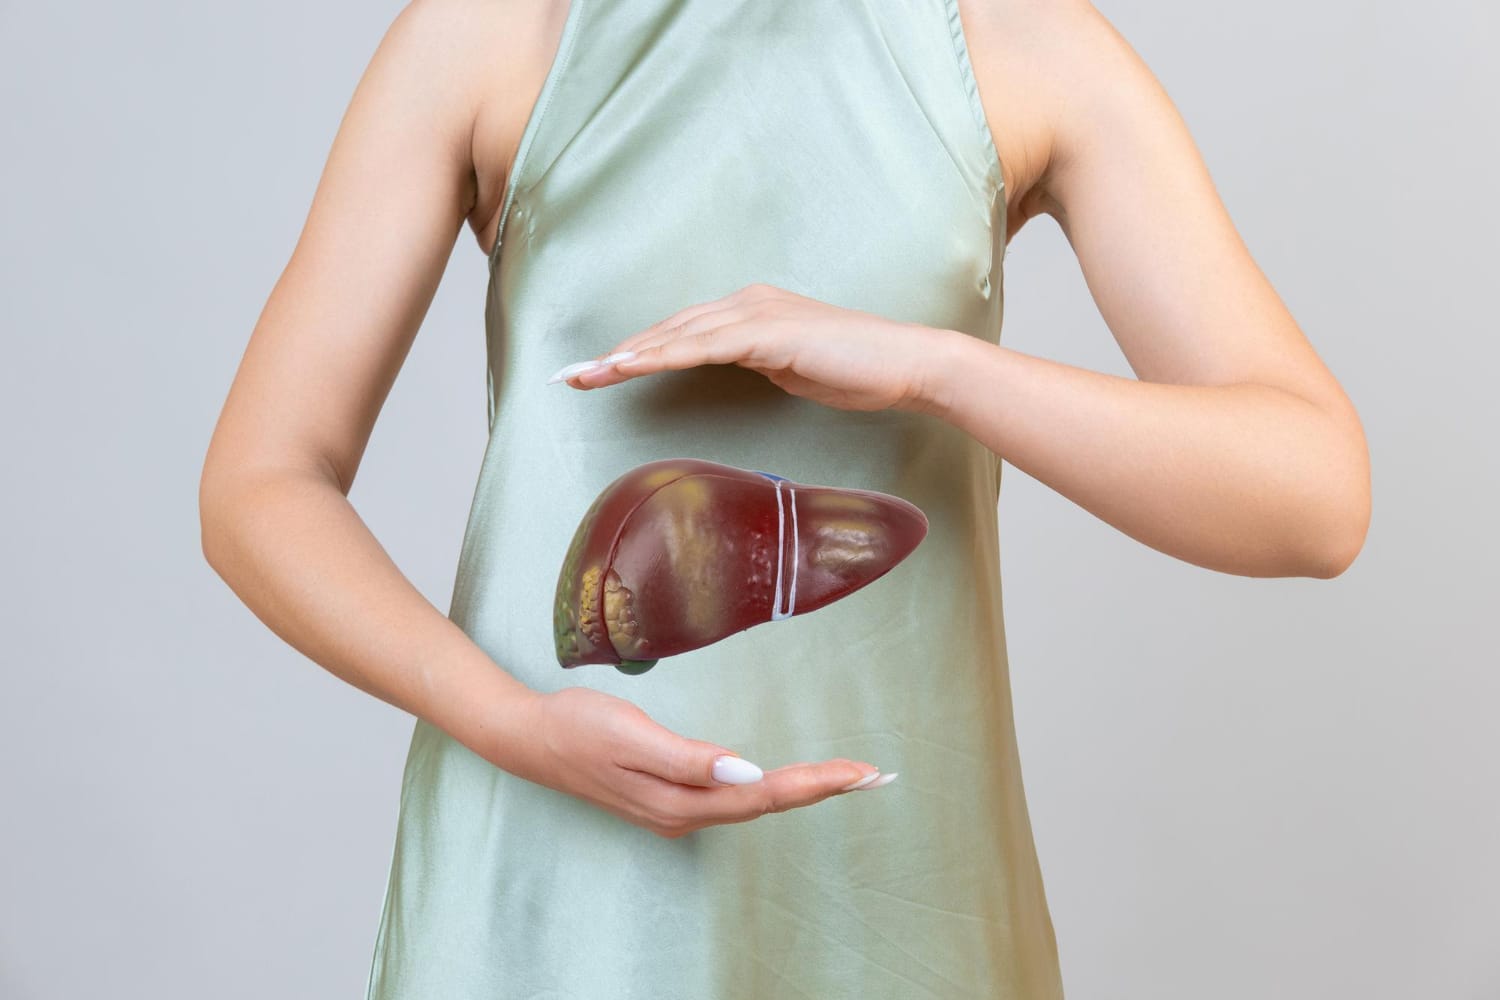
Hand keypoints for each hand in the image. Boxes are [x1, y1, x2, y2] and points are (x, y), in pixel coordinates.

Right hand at [500, 686, 895, 838]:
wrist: (529, 740)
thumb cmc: (578, 727)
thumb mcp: (630, 734)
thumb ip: (687, 758)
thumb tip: (745, 773)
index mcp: (681, 800)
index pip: (764, 795)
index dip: (816, 784)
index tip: (860, 773)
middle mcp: (684, 814)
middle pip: (768, 805)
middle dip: (825, 790)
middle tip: (876, 777)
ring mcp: (677, 810)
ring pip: (754, 804)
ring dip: (804, 790)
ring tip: (849, 779)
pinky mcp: (671, 798)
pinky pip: (735, 799)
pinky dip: (773, 787)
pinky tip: (790, 781)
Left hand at [548, 283, 951, 413]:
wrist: (907, 363)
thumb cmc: (857, 371)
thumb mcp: (793, 370)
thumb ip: (758, 364)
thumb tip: (732, 368)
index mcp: (750, 312)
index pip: (680, 333)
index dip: (635, 352)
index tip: (595, 373)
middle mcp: (746, 303)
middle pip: (666, 330)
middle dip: (614, 354)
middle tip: (567, 376)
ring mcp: (756, 314)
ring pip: (675, 335)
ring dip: (626, 356)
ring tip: (584, 375)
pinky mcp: (767, 332)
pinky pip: (702, 346)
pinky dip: (661, 356)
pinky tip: (629, 368)